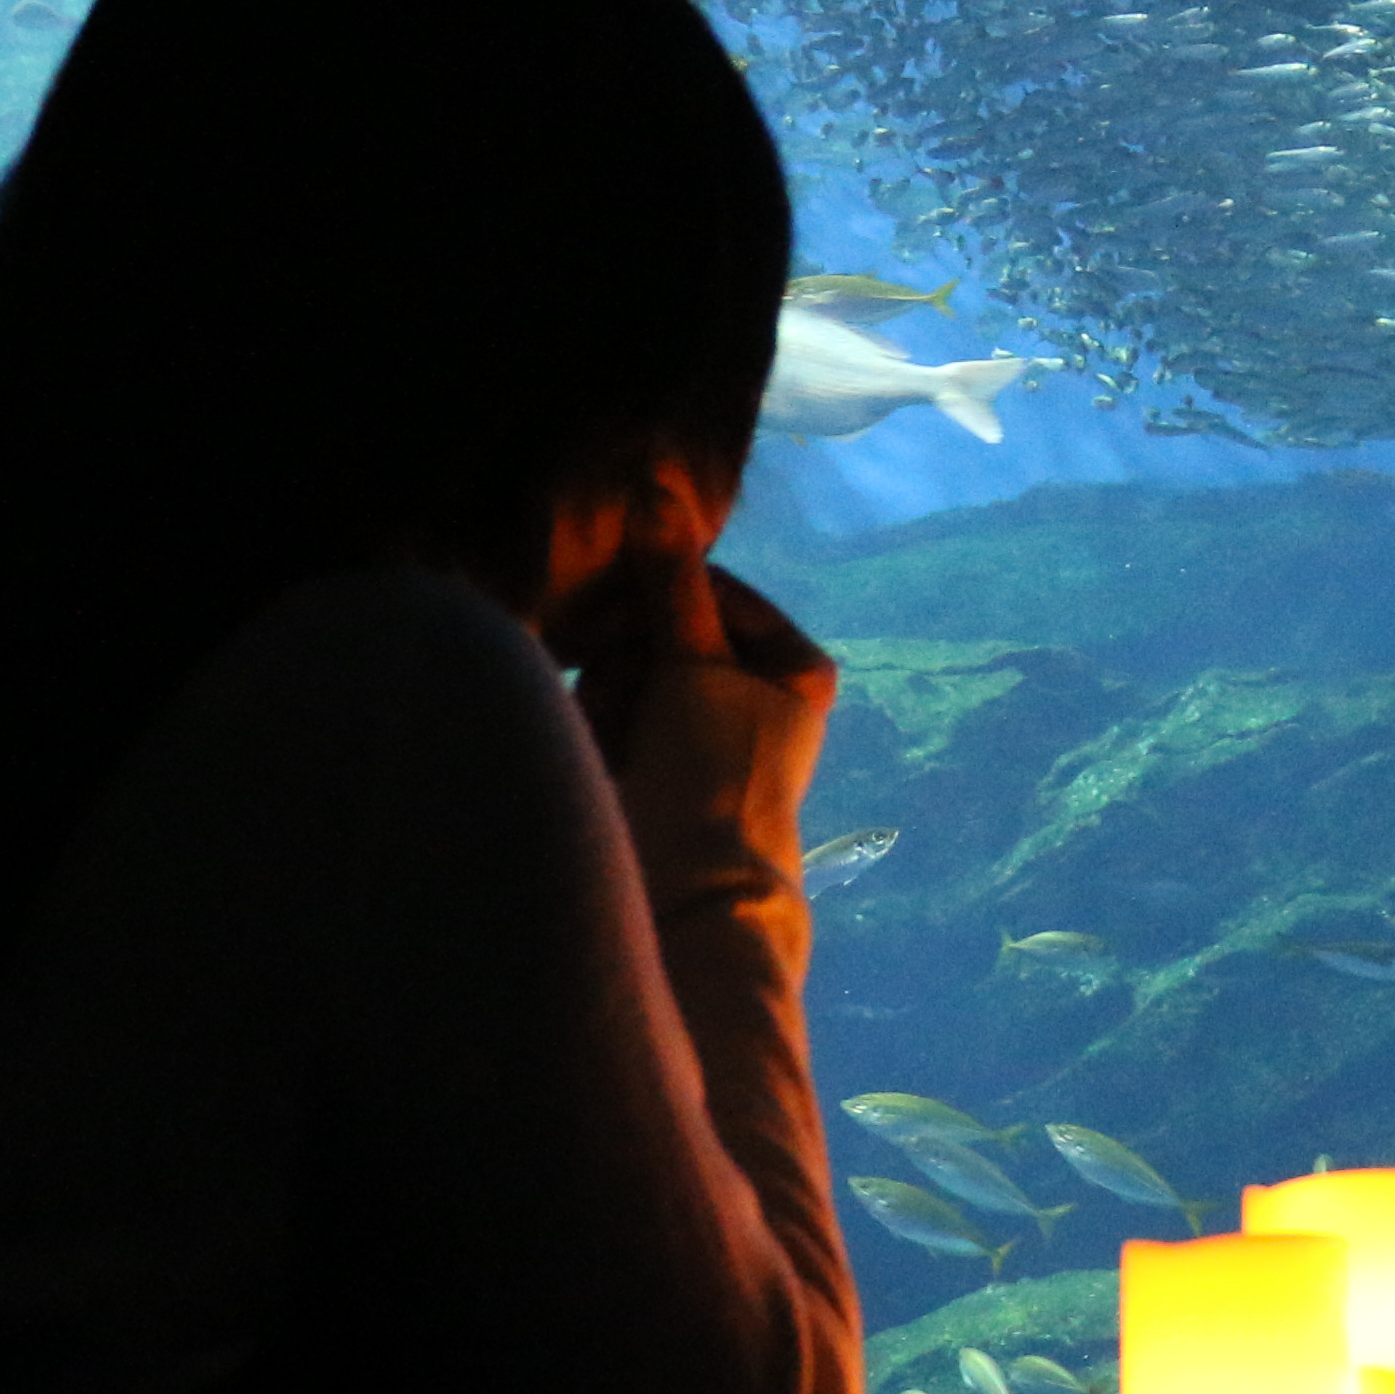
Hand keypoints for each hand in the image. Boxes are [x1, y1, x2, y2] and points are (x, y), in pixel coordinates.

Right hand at [547, 462, 826, 889]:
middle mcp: (755, 695)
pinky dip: (600, 730)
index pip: (707, 589)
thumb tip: (659, 493)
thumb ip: (672, 584)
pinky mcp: (660, 768)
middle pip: (663, 631)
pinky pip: (612, 718)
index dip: (656, 597)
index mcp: (794, 667)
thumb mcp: (695, 667)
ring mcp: (705, 734)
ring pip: (629, 672)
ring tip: (617, 738)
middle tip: (624, 697)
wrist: (689, 900)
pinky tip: (606, 759)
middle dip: (629, 659)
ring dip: (608, 696)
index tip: (617, 617)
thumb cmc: (713, 775)